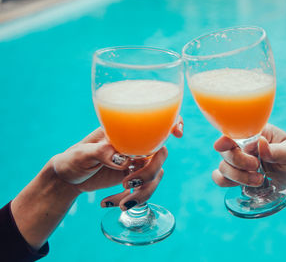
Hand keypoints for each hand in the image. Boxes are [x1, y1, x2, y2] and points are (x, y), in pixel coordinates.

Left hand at [53, 117, 183, 209]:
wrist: (67, 180)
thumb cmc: (72, 159)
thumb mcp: (82, 154)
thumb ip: (101, 152)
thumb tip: (123, 158)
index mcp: (125, 132)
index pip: (154, 123)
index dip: (172, 123)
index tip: (177, 134)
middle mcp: (134, 146)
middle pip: (159, 155)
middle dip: (148, 173)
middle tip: (127, 183)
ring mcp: (135, 163)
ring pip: (155, 176)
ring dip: (142, 192)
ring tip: (121, 204)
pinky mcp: (133, 179)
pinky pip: (144, 190)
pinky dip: (132, 200)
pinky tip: (109, 203)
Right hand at [212, 124, 285, 186]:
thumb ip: (277, 151)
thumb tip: (260, 143)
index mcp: (256, 133)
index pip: (234, 133)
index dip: (226, 139)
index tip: (225, 144)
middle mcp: (243, 146)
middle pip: (225, 152)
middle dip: (239, 161)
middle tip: (256, 166)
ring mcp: (238, 163)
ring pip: (222, 167)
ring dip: (237, 176)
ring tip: (259, 180)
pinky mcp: (237, 178)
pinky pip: (220, 179)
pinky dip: (227, 182)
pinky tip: (243, 185)